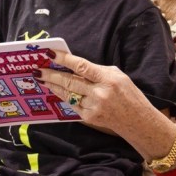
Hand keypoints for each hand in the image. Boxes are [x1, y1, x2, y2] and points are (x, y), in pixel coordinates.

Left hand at [38, 50, 157, 133]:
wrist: (137, 121)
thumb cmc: (129, 94)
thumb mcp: (118, 76)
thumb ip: (98, 70)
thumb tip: (76, 66)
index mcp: (108, 79)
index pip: (82, 66)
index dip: (65, 59)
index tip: (51, 54)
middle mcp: (100, 93)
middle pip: (70, 81)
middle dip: (52, 74)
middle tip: (38, 69)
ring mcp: (93, 107)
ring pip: (68, 93)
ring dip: (53, 86)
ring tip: (42, 79)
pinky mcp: (89, 118)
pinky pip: (72, 104)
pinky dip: (63, 96)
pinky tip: (55, 90)